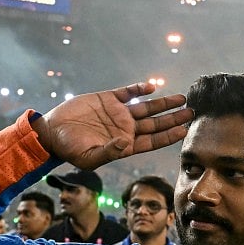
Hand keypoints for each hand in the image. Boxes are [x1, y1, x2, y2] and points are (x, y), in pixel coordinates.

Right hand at [32, 83, 191, 169]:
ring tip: (181, 98)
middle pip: (155, 124)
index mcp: (125, 145)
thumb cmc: (69, 150)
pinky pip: (128, 93)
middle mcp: (125, 129)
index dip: (169, 136)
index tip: (185, 130)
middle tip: (191, 112)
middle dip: (173, 118)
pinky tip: (152, 87)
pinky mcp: (107, 99)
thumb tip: (125, 144)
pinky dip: (139, 89)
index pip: (153, 141)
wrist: (51, 132)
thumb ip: (109, 152)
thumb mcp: (89, 157)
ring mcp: (118, 113)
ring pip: (147, 107)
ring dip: (163, 103)